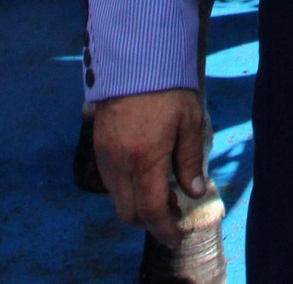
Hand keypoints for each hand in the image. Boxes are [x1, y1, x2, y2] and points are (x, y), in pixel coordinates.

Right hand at [94, 89, 208, 247]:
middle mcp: (119, 163)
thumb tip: (194, 191)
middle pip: (129, 212)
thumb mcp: (188, 120)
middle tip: (172, 211)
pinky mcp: (97, 144)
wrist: (134, 55)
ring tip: (160, 192)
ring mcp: (104, 154)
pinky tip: (143, 175)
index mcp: (144, 159)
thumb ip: (190, 160)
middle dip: (150, 221)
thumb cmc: (167, 85)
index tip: (176, 237)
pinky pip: (109, 180)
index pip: (151, 211)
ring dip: (136, 205)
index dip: (165, 229)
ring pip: (116, 198)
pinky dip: (125, 189)